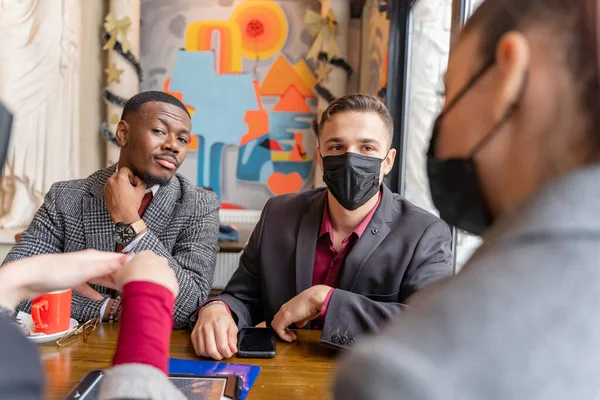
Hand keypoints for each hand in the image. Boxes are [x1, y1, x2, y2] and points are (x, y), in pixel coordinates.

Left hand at [0, 250, 128, 308]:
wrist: (29, 278)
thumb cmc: (56, 271)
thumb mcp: (87, 270)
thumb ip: (108, 266)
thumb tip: (129, 259)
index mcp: (94, 257)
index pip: (118, 258)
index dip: (131, 264)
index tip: (144, 270)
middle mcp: (88, 262)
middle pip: (110, 268)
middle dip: (122, 275)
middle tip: (136, 284)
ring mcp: (79, 271)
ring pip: (100, 277)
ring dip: (110, 284)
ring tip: (122, 291)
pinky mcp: (70, 281)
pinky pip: (87, 286)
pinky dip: (94, 291)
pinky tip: (99, 298)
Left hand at [104, 166, 145, 223]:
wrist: (123, 216)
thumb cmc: (131, 204)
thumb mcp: (141, 191)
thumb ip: (140, 181)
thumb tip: (137, 179)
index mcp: (120, 179)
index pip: (125, 169)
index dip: (131, 174)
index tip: (132, 181)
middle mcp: (111, 181)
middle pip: (118, 174)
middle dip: (124, 178)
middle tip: (129, 186)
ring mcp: (106, 187)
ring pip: (114, 180)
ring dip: (119, 183)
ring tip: (125, 192)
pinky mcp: (105, 193)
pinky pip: (110, 186)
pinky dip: (115, 188)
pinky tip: (120, 196)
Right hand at [114, 251, 178, 296]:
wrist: (146, 293)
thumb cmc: (131, 282)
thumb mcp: (119, 273)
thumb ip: (122, 269)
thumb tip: (121, 270)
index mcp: (146, 254)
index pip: (142, 257)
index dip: (137, 267)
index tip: (133, 274)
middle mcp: (159, 260)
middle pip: (154, 265)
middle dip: (148, 273)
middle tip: (141, 282)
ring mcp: (168, 271)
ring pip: (162, 275)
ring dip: (156, 281)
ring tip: (148, 291)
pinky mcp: (174, 282)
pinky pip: (168, 285)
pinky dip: (163, 290)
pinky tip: (155, 295)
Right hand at [191, 302, 237, 359]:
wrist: (211, 310)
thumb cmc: (223, 319)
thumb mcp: (232, 326)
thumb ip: (233, 339)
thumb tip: (233, 350)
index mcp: (219, 325)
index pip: (222, 346)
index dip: (227, 353)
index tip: (229, 352)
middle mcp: (207, 328)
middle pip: (211, 351)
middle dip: (219, 356)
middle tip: (222, 354)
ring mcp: (199, 331)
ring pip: (203, 352)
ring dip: (211, 356)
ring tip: (216, 351)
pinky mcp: (193, 334)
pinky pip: (197, 350)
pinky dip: (204, 353)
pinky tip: (209, 349)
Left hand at [271, 285, 331, 341]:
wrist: (317, 297)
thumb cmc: (315, 302)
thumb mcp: (307, 313)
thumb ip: (301, 320)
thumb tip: (299, 324)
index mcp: (290, 306)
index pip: (281, 317)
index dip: (285, 327)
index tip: (292, 333)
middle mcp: (285, 308)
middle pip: (276, 321)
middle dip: (282, 331)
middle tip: (290, 336)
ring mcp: (284, 311)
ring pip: (275, 324)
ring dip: (282, 333)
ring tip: (290, 338)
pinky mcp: (285, 316)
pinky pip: (278, 328)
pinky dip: (283, 335)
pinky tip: (290, 338)